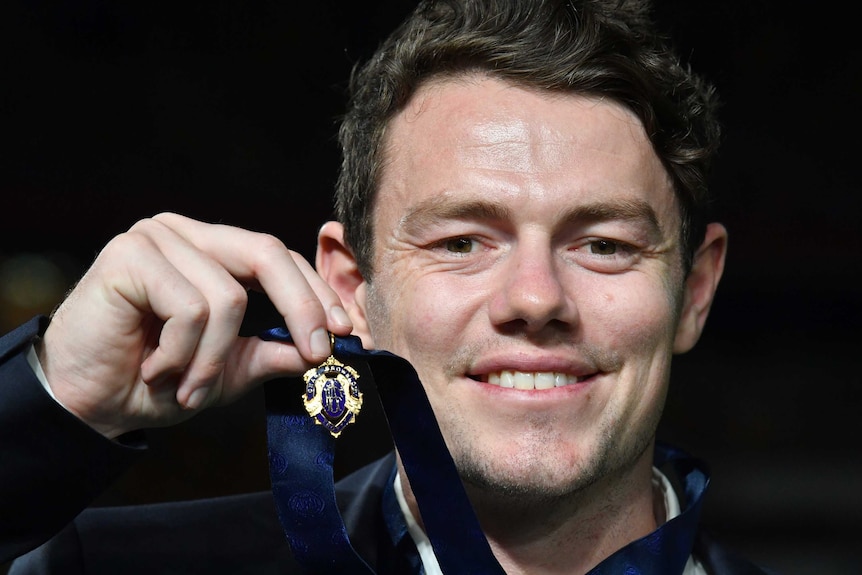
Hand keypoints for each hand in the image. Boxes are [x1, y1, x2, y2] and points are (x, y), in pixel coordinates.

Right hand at [37, 212, 352, 437]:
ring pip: (228, 296)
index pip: (279, 256)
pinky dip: (182, 352)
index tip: (344, 333)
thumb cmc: (156, 379)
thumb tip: (323, 349)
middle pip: (267, 253)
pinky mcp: (129, 255)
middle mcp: (186, 233)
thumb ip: (274, 352)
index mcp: (212, 250)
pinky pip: (190, 308)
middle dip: (301, 308)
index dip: (315, 293)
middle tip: (316, 355)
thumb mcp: (228, 369)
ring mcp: (156, 238)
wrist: (88, 403)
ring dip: (213, 358)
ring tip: (187, 385)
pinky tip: (154, 367)